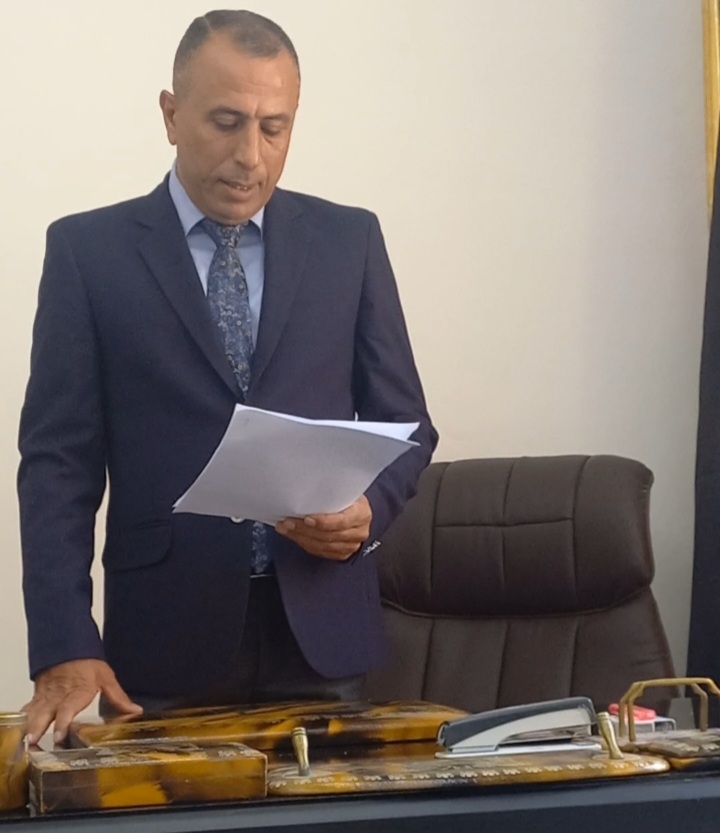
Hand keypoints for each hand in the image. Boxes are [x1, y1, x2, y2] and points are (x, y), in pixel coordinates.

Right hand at [23, 659, 142, 744]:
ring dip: (29, 727)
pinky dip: (23, 719)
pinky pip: (28, 708)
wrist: (69, 645)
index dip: (63, 723)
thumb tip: (135, 711)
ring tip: (26, 741)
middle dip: (39, 729)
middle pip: (45, 714)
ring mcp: (46, 696)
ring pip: (34, 712)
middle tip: (34, 743)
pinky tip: (20, 730)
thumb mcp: (106, 678)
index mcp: (77, 693)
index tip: (59, 736)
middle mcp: (59, 697)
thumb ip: (119, 698)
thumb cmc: (88, 663)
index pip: (67, 709)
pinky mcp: (38, 696)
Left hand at [276, 495, 371, 560]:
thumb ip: (330, 493)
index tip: (306, 518)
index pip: (341, 521)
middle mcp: (359, 532)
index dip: (323, 522)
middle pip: (328, 535)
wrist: (356, 508)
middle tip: (288, 521)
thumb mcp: (344, 490)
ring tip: (286, 528)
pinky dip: (305, 543)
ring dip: (301, 537)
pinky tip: (294, 535)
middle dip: (304, 529)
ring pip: (322, 545)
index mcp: (362, 513)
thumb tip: (306, 491)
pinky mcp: (342, 553)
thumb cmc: (348, 497)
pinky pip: (320, 551)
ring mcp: (351, 545)